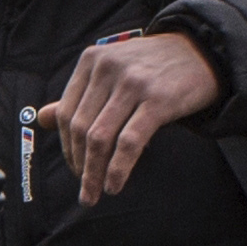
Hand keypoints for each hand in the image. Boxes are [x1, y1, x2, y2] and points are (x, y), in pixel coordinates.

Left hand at [40, 30, 219, 206]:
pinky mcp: (158, 100)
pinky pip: (129, 143)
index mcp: (92, 61)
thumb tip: (43, 118)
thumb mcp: (113, 71)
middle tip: (84, 190)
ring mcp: (134, 83)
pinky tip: (114, 185)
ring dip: (94, 173)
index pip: (67, 112)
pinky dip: (118, 169)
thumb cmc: (154, 67)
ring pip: (101, 138)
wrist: (204, 51)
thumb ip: (79, 95)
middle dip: (79, 165)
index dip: (67, 147)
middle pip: (82, 128)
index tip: (74, 168)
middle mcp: (109, 68)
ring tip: (95, 193)